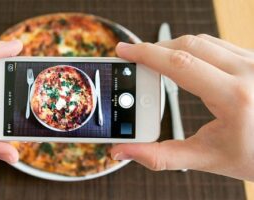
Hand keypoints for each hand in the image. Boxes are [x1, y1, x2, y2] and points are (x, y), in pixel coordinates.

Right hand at [111, 35, 253, 180]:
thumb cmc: (252, 156)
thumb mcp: (204, 158)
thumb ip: (159, 156)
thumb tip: (123, 151)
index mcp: (234, 96)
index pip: (179, 63)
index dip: (146, 54)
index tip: (125, 51)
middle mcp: (248, 71)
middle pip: (188, 45)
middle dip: (155, 49)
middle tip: (134, 59)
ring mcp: (253, 62)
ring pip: (202, 41)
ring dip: (173, 47)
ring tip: (154, 62)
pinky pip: (216, 45)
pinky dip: (192, 49)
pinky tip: (181, 63)